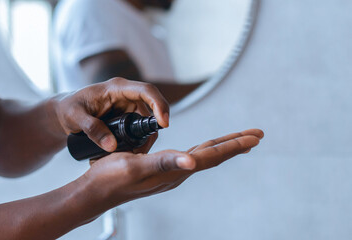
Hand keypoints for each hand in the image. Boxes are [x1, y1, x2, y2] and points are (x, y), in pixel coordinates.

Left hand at [54, 78, 168, 152]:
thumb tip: (112, 146)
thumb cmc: (67, 109)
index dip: (159, 105)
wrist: (62, 113)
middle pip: (151, 111)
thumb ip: (92, 129)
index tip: (164, 123)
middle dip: (151, 132)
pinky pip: (138, 131)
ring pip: (145, 124)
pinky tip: (127, 155)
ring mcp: (127, 107)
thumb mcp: (75, 117)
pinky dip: (136, 143)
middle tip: (141, 153)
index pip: (146, 91)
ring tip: (130, 157)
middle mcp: (126, 96)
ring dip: (143, 140)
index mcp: (116, 88)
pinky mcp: (126, 119)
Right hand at [82, 129, 263, 205]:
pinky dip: (202, 150)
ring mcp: (169, 173)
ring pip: (203, 157)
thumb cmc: (111, 179)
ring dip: (222, 147)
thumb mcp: (136, 166)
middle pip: (213, 156)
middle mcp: (176, 173)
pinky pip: (188, 157)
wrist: (95, 193)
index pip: (211, 156)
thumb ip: (164, 163)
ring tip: (237, 141)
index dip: (233, 145)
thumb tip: (192, 162)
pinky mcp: (159, 171)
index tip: (254, 136)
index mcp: (174, 171)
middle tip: (256, 135)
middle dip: (235, 145)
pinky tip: (199, 150)